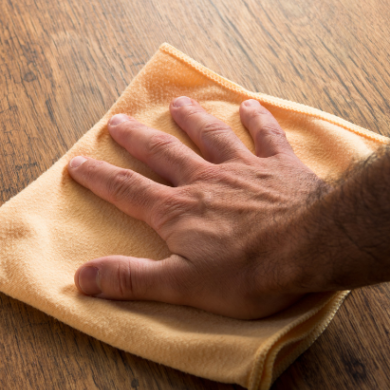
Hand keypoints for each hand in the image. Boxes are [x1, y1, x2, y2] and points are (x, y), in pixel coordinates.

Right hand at [67, 96, 326, 318]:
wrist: (312, 246)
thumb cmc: (248, 273)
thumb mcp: (181, 286)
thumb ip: (131, 279)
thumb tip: (81, 277)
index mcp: (177, 211)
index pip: (127, 190)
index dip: (99, 177)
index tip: (78, 161)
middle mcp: (205, 181)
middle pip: (163, 153)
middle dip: (137, 138)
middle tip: (117, 121)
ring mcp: (244, 170)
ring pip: (211, 137)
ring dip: (192, 119)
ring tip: (178, 104)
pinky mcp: (281, 168)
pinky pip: (266, 137)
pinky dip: (257, 121)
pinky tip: (250, 106)